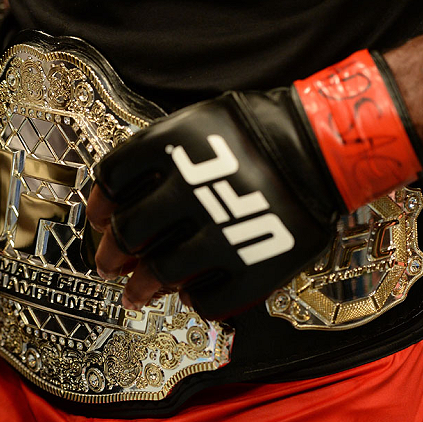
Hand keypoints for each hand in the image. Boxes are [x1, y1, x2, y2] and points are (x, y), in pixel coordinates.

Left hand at [87, 50, 422, 319]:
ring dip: (141, 287)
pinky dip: (195, 300)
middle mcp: (192, 190)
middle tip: (108, 263)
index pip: (113, 179)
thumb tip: (116, 197)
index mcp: (174, 146)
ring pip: (160, 272)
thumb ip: (155, 153)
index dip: (98, 204)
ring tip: (136, 293)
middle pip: (128, 232)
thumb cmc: (259, 133)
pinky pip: (210, 299)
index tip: (98, 219)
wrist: (325, 148)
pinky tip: (192, 293)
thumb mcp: (198, 121)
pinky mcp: (255, 267)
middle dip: (110, 253)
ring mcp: (224, 232)